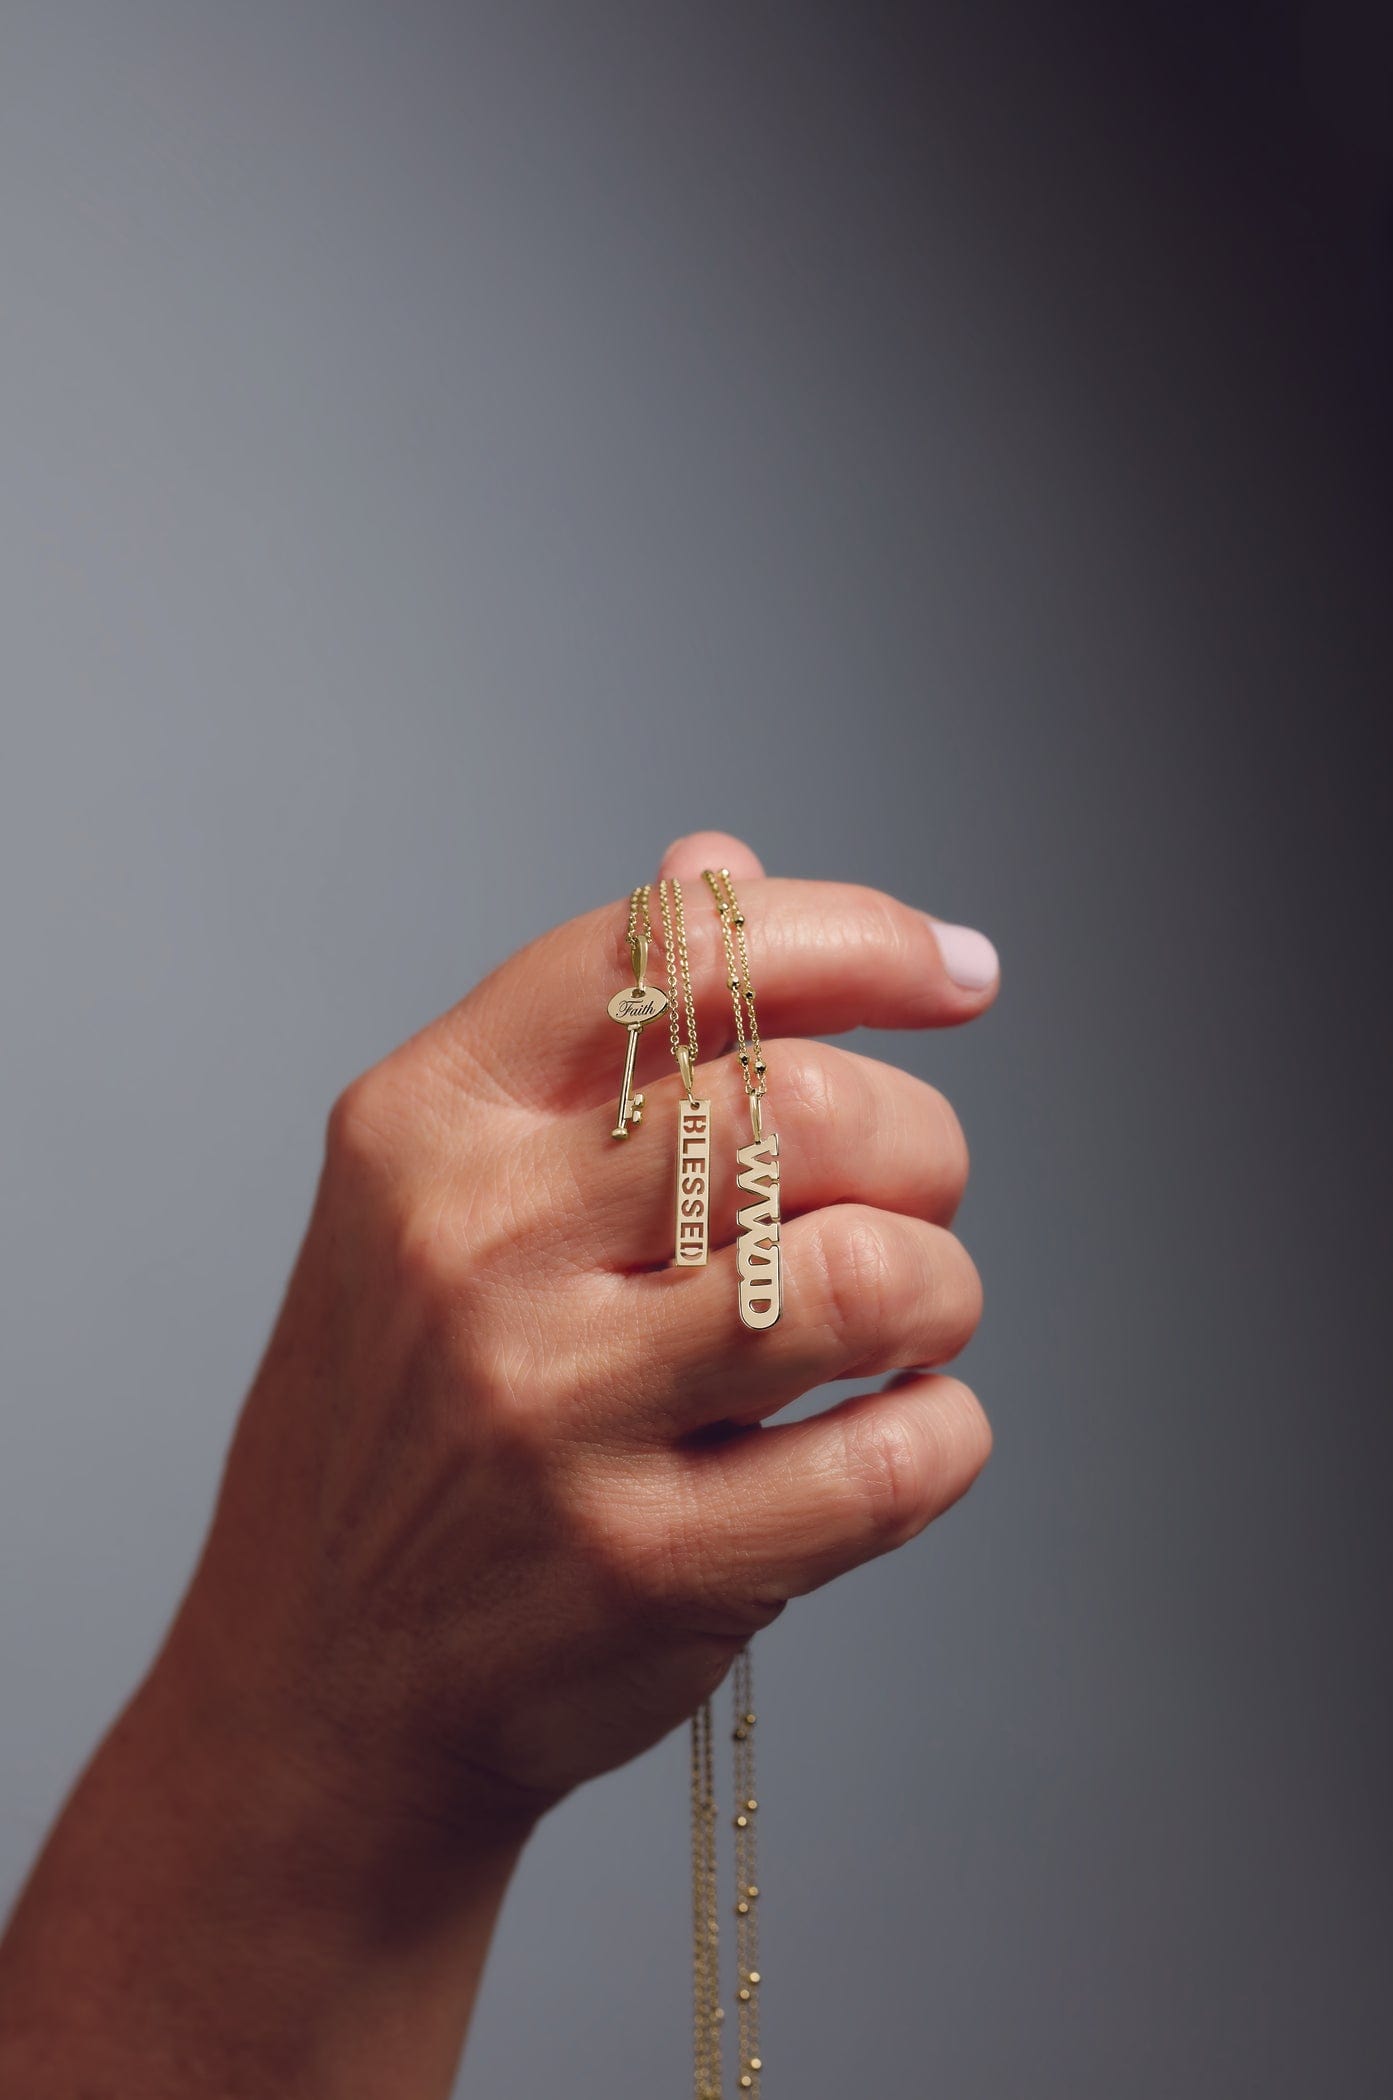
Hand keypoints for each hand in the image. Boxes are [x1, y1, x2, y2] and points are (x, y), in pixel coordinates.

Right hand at [174, 831, 996, 1830]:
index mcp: (427, 1122)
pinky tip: (894, 1431)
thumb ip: (584, 1034)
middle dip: (921, 1142)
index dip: (855, 936)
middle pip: (803, 1105)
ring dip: (942, 1286)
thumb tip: (721, 867)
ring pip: (867, 1274)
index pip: (675, 953)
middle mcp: (476, 1248)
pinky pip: (896, 1456)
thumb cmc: (413, 1415)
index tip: (957, 973)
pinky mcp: (642, 1567)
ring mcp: (552, 1414)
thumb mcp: (438, 1196)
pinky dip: (943, 1431)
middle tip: (911, 1197)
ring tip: (907, 1320)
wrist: (321, 1685)